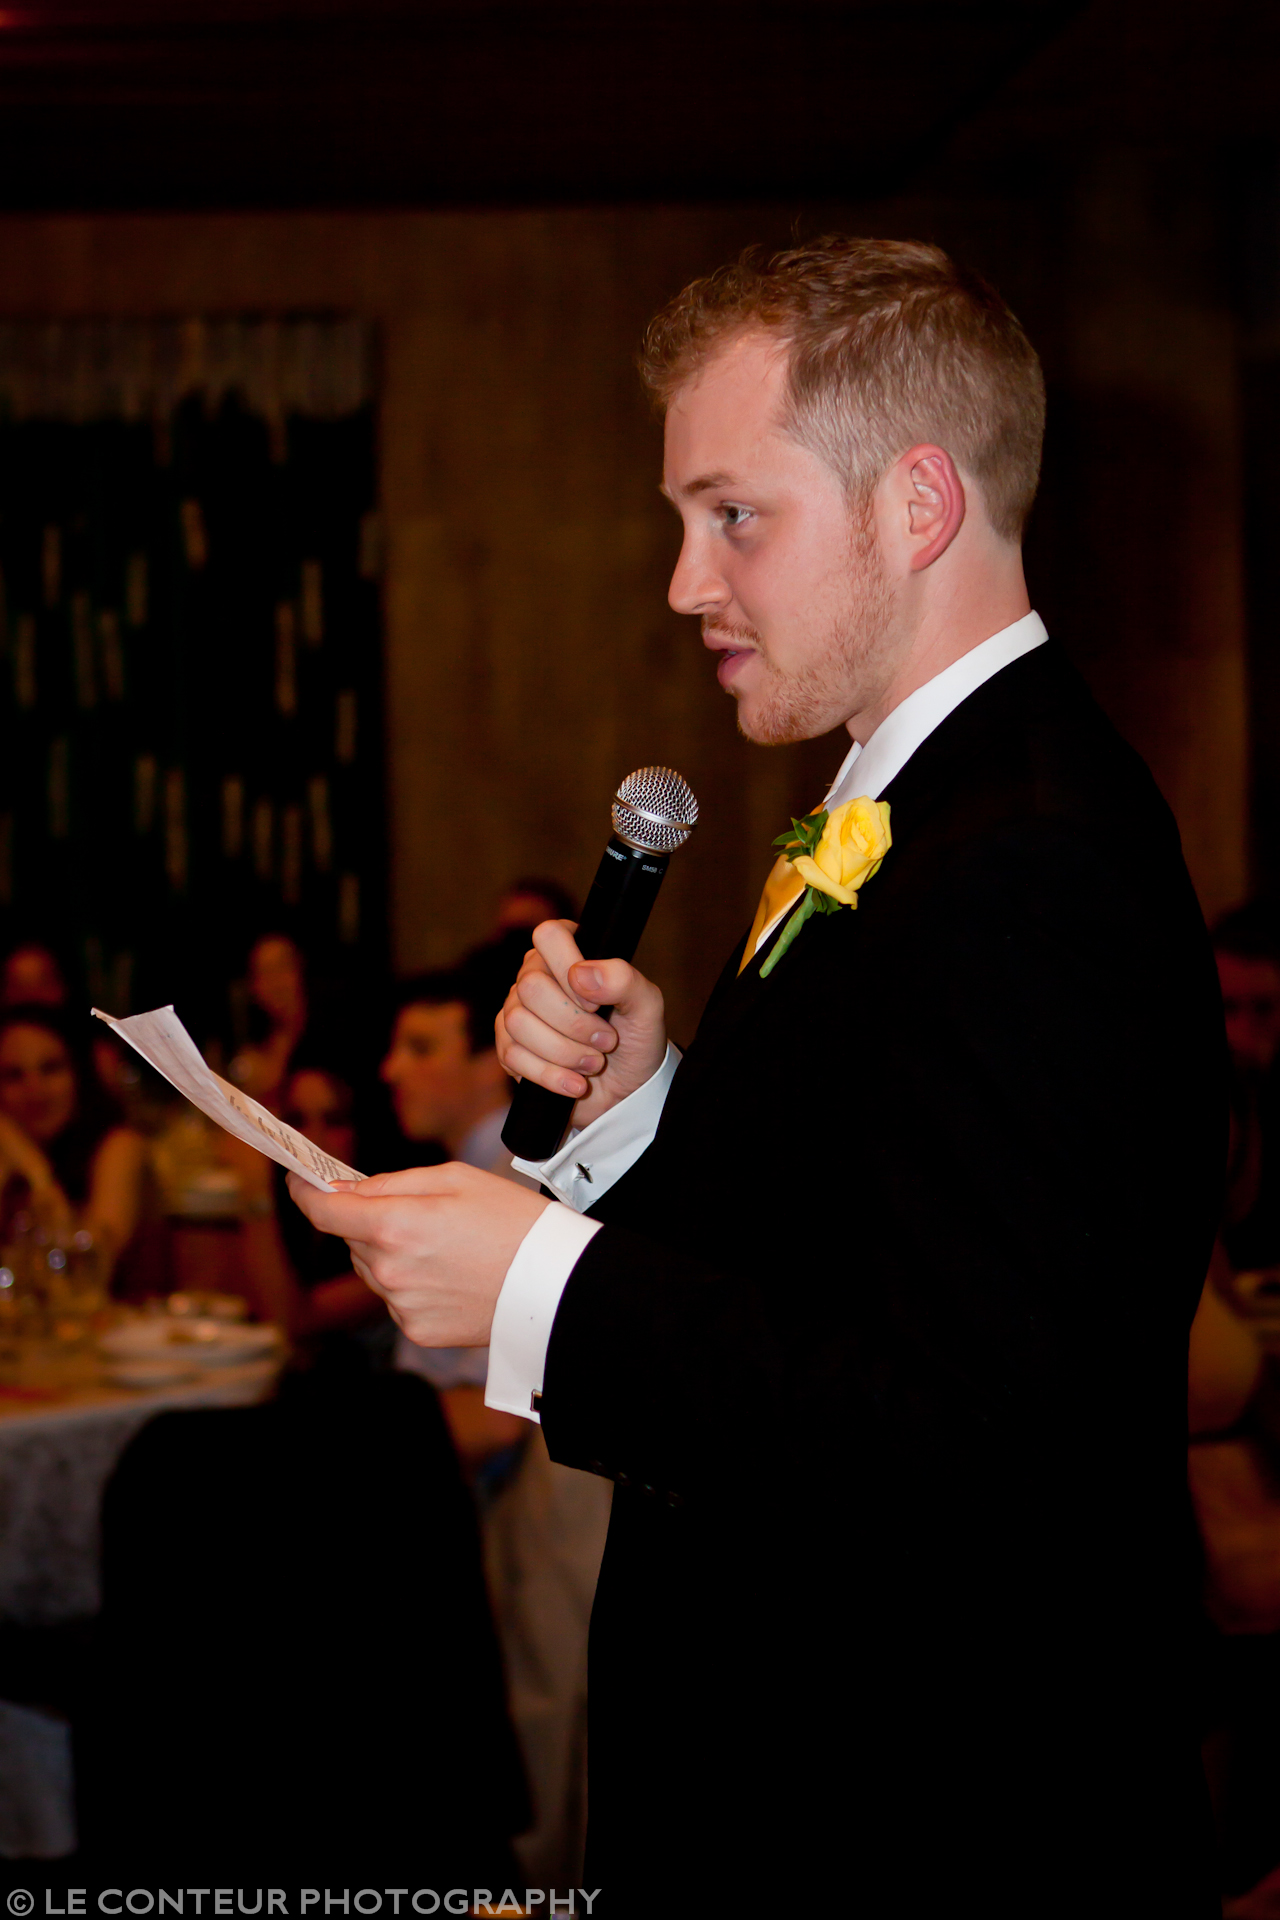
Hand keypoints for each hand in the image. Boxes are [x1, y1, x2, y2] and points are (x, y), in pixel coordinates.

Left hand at [286, 1164, 548, 1347]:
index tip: (301, 1183)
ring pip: (373, 1270)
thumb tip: (344, 1190)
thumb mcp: (455, 1178)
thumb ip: (392, 1183)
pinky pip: (396, 1299)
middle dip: (369, 1222)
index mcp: (395, 1224)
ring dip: (390, 1254)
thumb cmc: (512, 1219)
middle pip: (352, 1239)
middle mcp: (389, 1270)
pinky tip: (451, 1276)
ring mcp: (401, 1305)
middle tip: (417, 1213)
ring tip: (444, 1247)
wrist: (555, 1282)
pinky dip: (412, 1285)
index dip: (306, 1194)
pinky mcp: (417, 1330)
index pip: (324, 1212)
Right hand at [495, 918, 666, 1128]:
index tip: (597, 1002)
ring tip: (593, 1063)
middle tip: (606, 1040)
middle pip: (531, 987)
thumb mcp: (646, 1006)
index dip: (570, 967)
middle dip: (575, 1023)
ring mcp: (517, 1012)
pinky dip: (552, 1075)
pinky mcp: (510, 1048)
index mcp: (567, 953)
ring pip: (519, 1023)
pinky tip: (576, 1083)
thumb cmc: (635, 1038)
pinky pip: (513, 1056)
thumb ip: (623, 980)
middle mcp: (535, 977)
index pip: (549, 935)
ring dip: (566, 1052)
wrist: (627, 1089)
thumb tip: (580, 974)